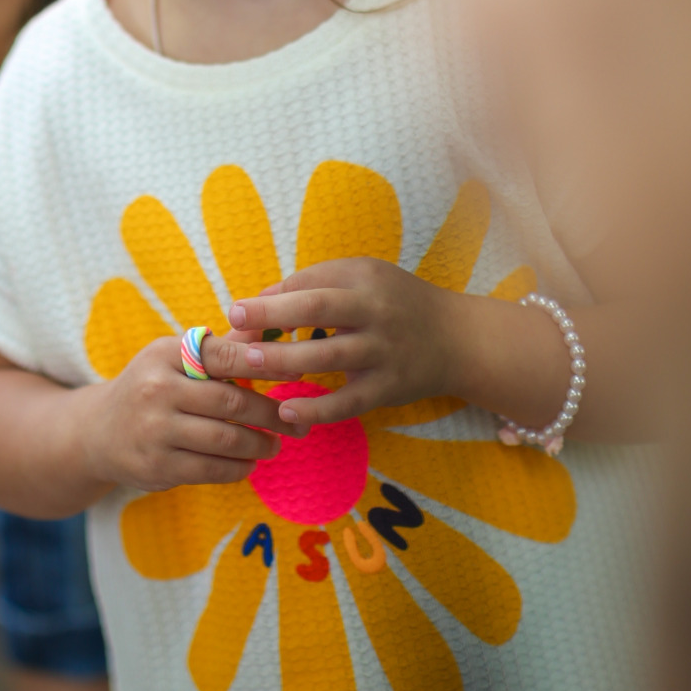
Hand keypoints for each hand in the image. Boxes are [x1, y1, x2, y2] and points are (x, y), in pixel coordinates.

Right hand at [80, 336, 300, 493]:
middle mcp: (158, 389)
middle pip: (231, 403)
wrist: (99, 432)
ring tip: (275, 444)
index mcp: (165, 354)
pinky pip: (211, 470)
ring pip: (225, 440)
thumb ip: (220, 348)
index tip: (296, 373)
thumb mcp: (175, 357)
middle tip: (297, 421)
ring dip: (259, 444)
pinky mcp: (157, 466)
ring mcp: (156, 430)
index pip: (223, 356)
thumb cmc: (151, 387)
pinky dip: (239, 468)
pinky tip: (249, 463)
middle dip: (271, 414)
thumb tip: (268, 328)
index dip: (264, 364)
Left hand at [201, 258, 461, 428]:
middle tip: (235, 332)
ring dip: (286, 363)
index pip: (311, 284)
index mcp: (363, 279)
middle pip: (319, 312)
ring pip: (330, 357)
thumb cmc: (394, 301)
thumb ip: (313, 284)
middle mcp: (375, 311)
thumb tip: (260, 302)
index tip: (236, 311)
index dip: (272, 299)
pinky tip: (286, 414)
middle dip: (273, 321)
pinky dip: (317, 410)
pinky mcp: (388, 389)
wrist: (455, 338)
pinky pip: (349, 402)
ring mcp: (383, 352)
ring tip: (249, 369)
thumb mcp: (360, 277)